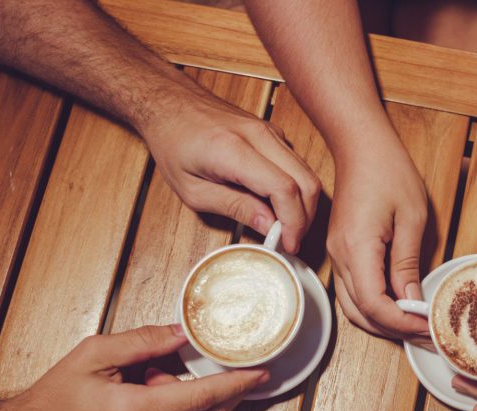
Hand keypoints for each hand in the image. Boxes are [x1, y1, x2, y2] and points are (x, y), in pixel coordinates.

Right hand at [0, 325, 267, 410]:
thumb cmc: (54, 399)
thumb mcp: (93, 354)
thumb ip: (143, 341)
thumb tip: (182, 333)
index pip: (201, 398)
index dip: (236, 384)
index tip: (261, 372)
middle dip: (231, 394)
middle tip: (243, 371)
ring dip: (198, 405)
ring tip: (158, 380)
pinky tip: (153, 400)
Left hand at [142, 86, 320, 253]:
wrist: (169, 101)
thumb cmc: (173, 142)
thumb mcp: (193, 190)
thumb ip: (234, 207)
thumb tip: (268, 225)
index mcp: (235, 150)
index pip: (284, 189)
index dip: (293, 222)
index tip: (289, 244)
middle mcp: (259, 136)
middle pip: (306, 181)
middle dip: (305, 218)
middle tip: (290, 241)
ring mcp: (269, 131)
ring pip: (306, 172)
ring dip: (302, 204)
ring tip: (284, 228)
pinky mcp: (272, 132)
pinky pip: (296, 164)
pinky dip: (296, 189)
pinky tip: (278, 206)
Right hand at [327, 141, 429, 336]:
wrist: (360, 146)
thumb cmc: (388, 171)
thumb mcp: (411, 218)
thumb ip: (408, 264)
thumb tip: (412, 301)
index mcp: (356, 248)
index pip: (374, 305)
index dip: (402, 323)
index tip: (428, 325)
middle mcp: (339, 257)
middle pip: (360, 313)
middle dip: (393, 330)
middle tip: (426, 334)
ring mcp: (336, 255)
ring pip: (353, 307)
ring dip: (382, 322)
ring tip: (414, 324)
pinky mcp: (340, 252)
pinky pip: (352, 291)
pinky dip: (373, 306)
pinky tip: (397, 306)